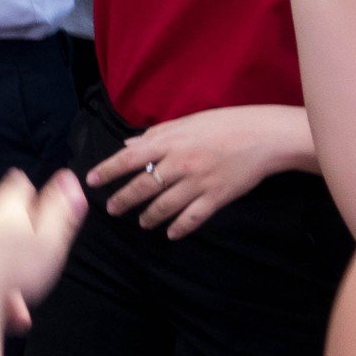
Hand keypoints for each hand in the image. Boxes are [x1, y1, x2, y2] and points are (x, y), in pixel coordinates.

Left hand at [0, 169, 85, 330]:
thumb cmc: (11, 268)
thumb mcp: (51, 241)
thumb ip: (62, 210)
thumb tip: (70, 178)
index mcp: (5, 204)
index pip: (19, 185)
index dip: (29, 196)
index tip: (34, 210)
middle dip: (9, 237)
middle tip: (24, 270)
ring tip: (8, 297)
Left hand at [88, 103, 308, 237]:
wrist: (264, 136)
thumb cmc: (224, 124)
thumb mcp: (186, 123)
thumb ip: (155, 135)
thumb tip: (129, 145)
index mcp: (169, 142)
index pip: (129, 159)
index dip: (108, 170)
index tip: (92, 181)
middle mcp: (179, 164)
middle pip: (143, 186)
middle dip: (124, 199)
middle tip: (112, 208)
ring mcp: (198, 182)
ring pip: (165, 205)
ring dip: (149, 216)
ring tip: (141, 222)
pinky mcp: (217, 197)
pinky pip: (193, 217)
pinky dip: (180, 227)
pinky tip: (170, 233)